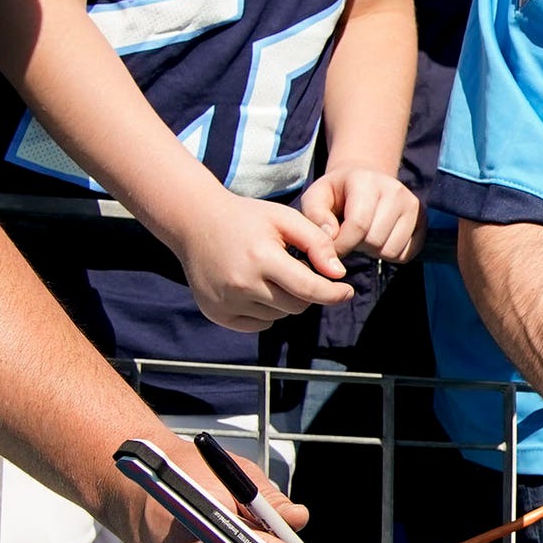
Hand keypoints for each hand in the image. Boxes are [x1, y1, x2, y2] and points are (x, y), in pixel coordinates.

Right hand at [167, 187, 351, 330]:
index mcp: (261, 258)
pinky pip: (257, 324)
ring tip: (271, 273)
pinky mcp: (216, 313)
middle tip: (297, 269)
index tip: (347, 291)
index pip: (308, 289)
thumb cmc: (247, 218)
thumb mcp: (285, 219)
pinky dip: (265, 311)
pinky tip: (256, 287)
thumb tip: (339, 274)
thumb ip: (317, 243)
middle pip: (295, 306)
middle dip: (306, 292)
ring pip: (278, 316)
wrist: (195, 222)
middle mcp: (241, 284)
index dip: (333, 294)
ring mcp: (225, 302)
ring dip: (284, 301)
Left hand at [301, 165, 422, 264]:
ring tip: (364, 236)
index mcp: (366, 180)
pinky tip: (380, 240)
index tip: (331, 248)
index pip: (358, 225)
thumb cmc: (336, 194)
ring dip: (373, 252)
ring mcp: (413, 204)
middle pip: (375, 241)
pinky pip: (407, 254)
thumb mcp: (315, 197)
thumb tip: (330, 236)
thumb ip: (315, 216)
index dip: (341, 245)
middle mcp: (395, 190)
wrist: (365, 181)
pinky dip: (390, 254)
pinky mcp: (423, 220)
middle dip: (357, 247)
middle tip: (350, 236)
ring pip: (391, 250)